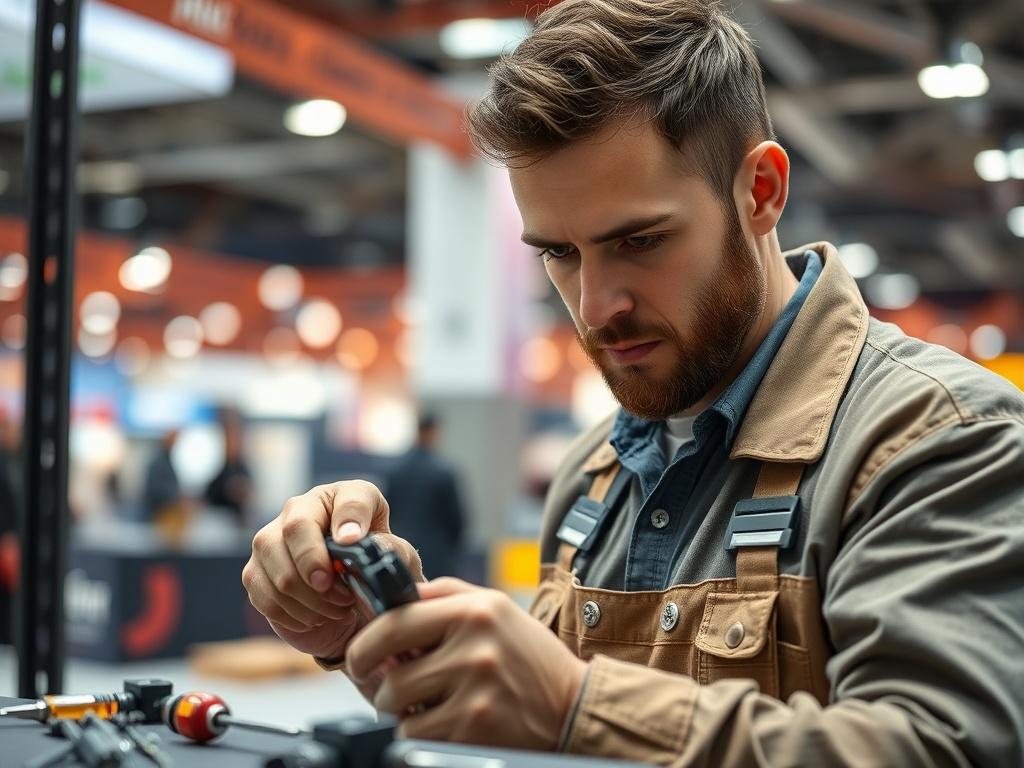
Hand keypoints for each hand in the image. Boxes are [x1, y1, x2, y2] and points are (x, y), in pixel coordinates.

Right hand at [241, 480, 423, 659]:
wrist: (353, 609)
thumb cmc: (376, 575)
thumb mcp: (399, 561)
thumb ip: (387, 548)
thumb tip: (352, 539)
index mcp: (346, 496)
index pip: (349, 499)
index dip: (350, 519)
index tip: (352, 542)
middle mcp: (304, 508)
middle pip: (296, 527)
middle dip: (316, 565)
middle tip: (341, 594)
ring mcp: (272, 538)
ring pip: (277, 566)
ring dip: (311, 599)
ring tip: (339, 609)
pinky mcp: (256, 572)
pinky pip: (265, 595)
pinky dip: (295, 615)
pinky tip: (317, 618)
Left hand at [347, 578, 588, 749]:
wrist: (574, 704)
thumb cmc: (528, 656)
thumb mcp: (495, 607)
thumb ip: (443, 594)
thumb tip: (393, 597)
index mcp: (475, 611)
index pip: (395, 623)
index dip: (365, 644)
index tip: (360, 658)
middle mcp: (475, 649)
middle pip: (391, 675)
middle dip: (382, 688)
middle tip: (390, 689)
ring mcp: (476, 693)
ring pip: (400, 712)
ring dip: (404, 714)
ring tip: (428, 704)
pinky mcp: (476, 730)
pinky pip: (419, 736)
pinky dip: (424, 733)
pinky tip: (448, 721)